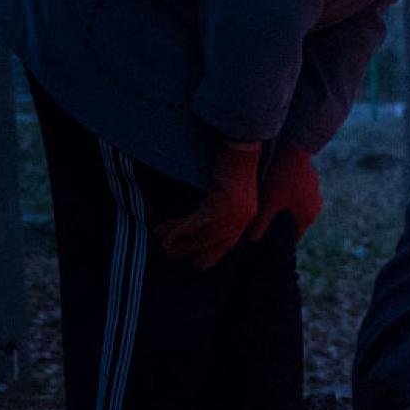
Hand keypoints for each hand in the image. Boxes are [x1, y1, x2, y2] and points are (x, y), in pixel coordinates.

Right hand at [157, 143, 259, 270]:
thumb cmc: (237, 161)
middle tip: (173, 256)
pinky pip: (193, 223)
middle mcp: (240, 220)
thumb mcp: (234, 186)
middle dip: (190, 250)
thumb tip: (208, 209)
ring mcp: (230, 215)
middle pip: (211, 243)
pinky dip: (177, 230)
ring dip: (179, 242)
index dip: (211, 253)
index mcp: (246, 215)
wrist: (243, 147)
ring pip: (199, 235)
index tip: (199, 262)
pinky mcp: (217, 206)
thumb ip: (223, 200)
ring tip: (163, 246)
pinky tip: (163, 235)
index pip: (227, 243)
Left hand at [249, 145, 320, 241]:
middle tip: (266, 221)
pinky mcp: (313, 184)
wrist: (295, 151)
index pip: (294, 236)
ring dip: (288, 209)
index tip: (268, 239)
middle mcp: (316, 209)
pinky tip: (280, 191)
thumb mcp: (269, 202)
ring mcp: (316, 195)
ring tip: (271, 206)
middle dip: (283, 223)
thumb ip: (262, 222)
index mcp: (307, 217)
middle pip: (297, 222)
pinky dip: (292, 197)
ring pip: (299, 208)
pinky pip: (301, 196)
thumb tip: (253, 239)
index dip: (281, 239)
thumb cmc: (282, 179)